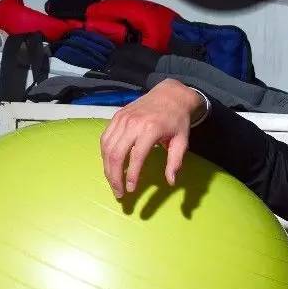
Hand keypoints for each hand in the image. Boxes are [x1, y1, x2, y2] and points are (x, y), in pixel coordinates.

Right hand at [99, 79, 203, 197]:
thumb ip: (175, 162)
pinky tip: (110, 166)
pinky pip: (105, 138)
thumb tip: (170, 181)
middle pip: (116, 154)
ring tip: (113, 183)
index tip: (131, 190)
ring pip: (107, 147)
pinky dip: (105, 154)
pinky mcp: (117, 117)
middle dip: (114, 176)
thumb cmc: (177, 121)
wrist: (170, 95)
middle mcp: (133, 123)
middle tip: (118, 193)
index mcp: (150, 129)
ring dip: (107, 168)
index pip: (136, 156)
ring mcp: (122, 118)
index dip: (132, 175)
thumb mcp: (182, 141)